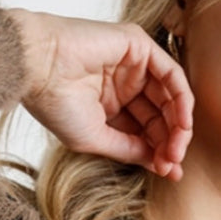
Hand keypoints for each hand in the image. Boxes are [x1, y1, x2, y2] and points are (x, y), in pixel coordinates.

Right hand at [7, 9, 193, 178]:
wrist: (38, 69)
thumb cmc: (55, 104)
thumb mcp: (96, 138)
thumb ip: (128, 149)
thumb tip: (159, 164)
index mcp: (111, 106)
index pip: (144, 130)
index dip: (159, 152)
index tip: (169, 173)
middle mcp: (124, 84)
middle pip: (160, 115)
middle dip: (170, 141)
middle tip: (174, 164)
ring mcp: (133, 64)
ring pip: (169, 96)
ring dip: (178, 124)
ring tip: (177, 149)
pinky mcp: (138, 46)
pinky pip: (170, 73)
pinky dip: (181, 99)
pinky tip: (182, 123)